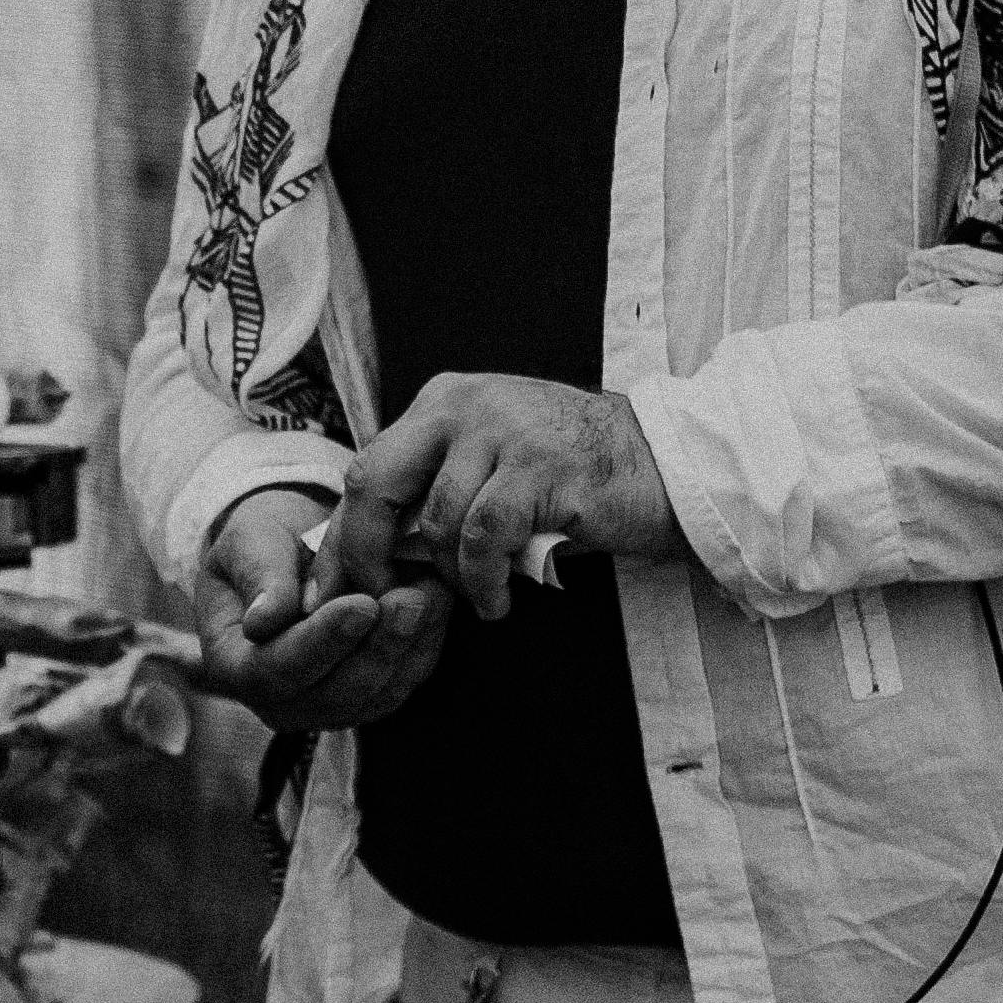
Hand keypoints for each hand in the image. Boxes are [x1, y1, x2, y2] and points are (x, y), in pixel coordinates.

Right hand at [186, 483, 442, 732]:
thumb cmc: (260, 545)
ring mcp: (327, 707)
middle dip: (379, 645)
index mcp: (234, 666)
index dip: (323, 640)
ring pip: (378, 692)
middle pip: (337, 691)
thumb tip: (264, 621)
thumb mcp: (246, 543)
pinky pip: (403, 682)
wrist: (289, 557)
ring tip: (434, 593)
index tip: (362, 604)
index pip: (279, 668)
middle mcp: (280, 702)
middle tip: (412, 598)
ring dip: (409, 645)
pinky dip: (425, 644)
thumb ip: (258, 577)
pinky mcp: (369, 698)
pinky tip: (439, 601)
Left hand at [323, 374, 678, 620]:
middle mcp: (464, 404)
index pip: (368, 467)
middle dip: (367, 553)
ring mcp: (504, 430)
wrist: (667, 463)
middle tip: (386, 600)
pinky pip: (484, 537)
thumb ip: (438, 490)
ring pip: (437, 521)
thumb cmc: (574, 476)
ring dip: (450, 576)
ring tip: (475, 599)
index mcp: (443, 401)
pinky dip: (482, 580)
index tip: (335, 588)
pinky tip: (497, 601)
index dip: (345, 535)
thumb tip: (372, 553)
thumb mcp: (493, 463)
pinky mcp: (540, 466)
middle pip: (376, 483)